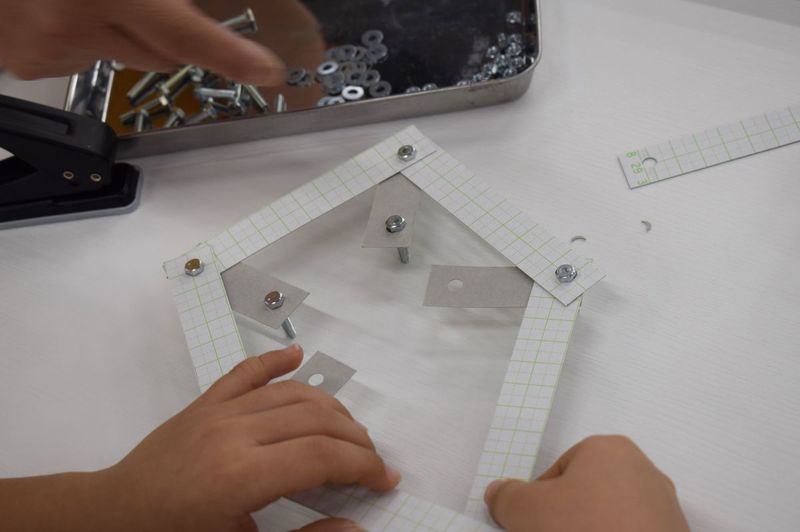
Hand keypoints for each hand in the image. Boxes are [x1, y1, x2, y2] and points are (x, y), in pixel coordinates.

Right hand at [0, 0, 283, 82]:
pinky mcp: (32, 63)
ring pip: (128, 61)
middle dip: (162, 31)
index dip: (229, 53)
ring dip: (118, 33)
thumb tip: (186, 7)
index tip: (267, 71)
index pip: (182, 32)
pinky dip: (83, 40)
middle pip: (164, 56)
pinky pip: (87, 63)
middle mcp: (75, 21)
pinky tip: (57, 9)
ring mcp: (51, 47)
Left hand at [104, 345, 398, 531]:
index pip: (322, 457)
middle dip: (355, 440)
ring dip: (331, 408)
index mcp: (241, 477)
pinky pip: (245, 372)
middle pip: (315, 421)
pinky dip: (274, 360)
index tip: (384, 479)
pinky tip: (298, 355)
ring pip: (291, 394)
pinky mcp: (203, 403)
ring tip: (351, 431)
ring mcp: (218, 412)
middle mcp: (234, 434)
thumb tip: (353, 527)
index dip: (363, 466)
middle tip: (372, 462)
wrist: (111, 518)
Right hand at [485, 436, 689, 531]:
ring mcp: (665, 509)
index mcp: (609, 448)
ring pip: (612, 520)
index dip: (539, 504)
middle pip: (586, 497)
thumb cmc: (584, 527)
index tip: (535, 527)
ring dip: (593, 531)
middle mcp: (643, 471)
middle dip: (567, 520)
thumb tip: (498, 492)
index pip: (558, 474)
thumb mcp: (526, 510)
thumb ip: (507, 497)